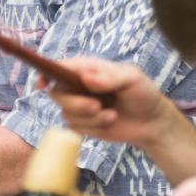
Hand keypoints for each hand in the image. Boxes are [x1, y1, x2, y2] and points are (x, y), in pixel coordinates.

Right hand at [40, 58, 174, 147]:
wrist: (153, 122)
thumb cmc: (143, 94)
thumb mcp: (132, 78)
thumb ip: (109, 77)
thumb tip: (86, 78)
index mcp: (88, 69)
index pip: (60, 68)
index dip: (47, 73)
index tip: (42, 83)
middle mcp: (79, 87)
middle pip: (57, 93)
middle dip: (76, 103)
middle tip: (96, 106)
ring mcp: (80, 107)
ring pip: (67, 113)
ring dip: (91, 117)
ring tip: (113, 114)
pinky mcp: (84, 125)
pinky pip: (76, 128)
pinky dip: (94, 127)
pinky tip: (111, 121)